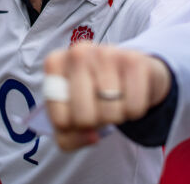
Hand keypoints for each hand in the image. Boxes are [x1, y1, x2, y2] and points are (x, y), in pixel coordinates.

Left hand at [44, 41, 170, 150]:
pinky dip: (134, 110)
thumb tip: (92, 137)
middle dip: (96, 122)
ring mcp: (106, 52)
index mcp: (55, 63)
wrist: (126, 70)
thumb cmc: (91, 93)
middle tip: (99, 108)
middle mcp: (77, 52)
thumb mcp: (70, 115)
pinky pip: (134, 107)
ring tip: (114, 99)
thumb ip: (69, 138)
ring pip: (110, 113)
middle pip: (84, 117)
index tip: (79, 112)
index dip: (75, 128)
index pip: (61, 120)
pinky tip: (130, 93)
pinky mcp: (133, 59)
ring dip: (116, 116)